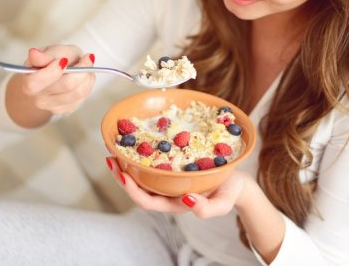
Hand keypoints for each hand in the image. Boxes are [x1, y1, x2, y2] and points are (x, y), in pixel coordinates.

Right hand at [20, 45, 95, 114]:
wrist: (58, 73)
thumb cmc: (53, 60)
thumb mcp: (51, 51)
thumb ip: (45, 55)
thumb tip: (34, 54)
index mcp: (29, 83)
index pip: (37, 82)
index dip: (53, 70)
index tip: (64, 59)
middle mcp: (38, 99)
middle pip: (66, 85)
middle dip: (81, 69)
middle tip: (86, 58)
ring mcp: (53, 107)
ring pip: (79, 92)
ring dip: (87, 76)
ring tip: (86, 66)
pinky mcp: (67, 109)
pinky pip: (83, 97)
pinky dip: (88, 84)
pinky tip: (84, 77)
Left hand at [105, 156, 247, 217]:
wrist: (238, 183)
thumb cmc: (229, 194)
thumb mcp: (223, 204)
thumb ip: (207, 209)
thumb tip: (188, 201)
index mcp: (175, 204)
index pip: (146, 200)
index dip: (131, 189)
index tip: (122, 174)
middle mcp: (168, 192)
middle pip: (139, 187)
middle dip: (122, 174)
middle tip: (110, 156)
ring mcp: (170, 180)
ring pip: (143, 174)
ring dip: (129, 163)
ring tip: (117, 148)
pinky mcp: (175, 167)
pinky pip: (155, 162)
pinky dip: (144, 153)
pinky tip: (139, 139)